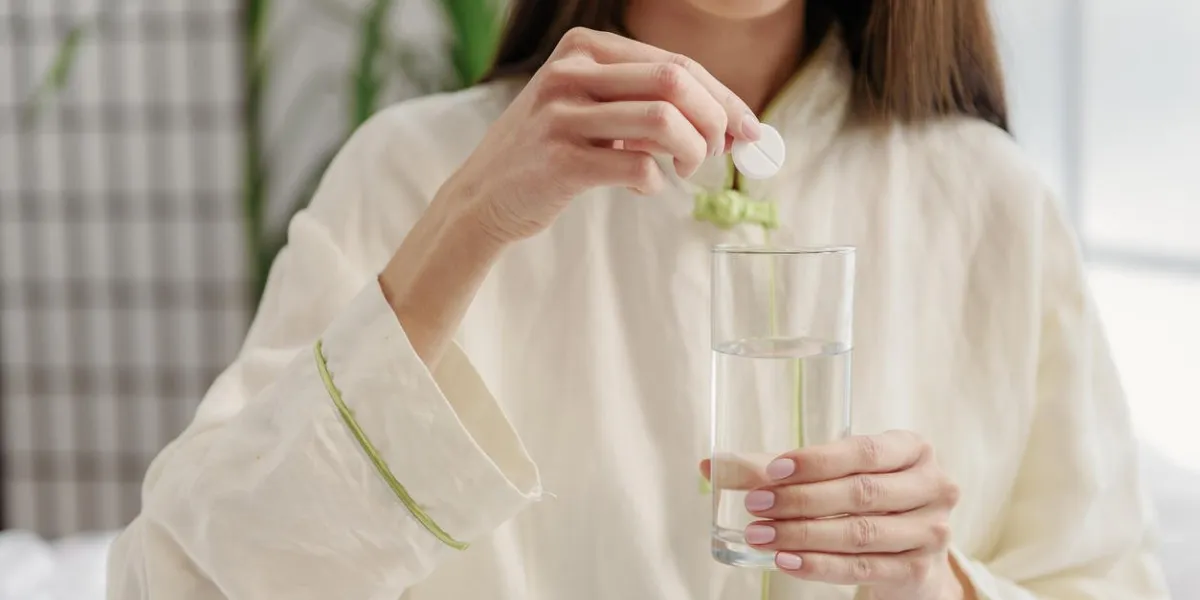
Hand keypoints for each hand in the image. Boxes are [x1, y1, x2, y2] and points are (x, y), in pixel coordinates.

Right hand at [441, 26, 760, 243]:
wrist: (482, 197)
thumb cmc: (548, 152)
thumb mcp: (587, 107)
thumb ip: (644, 103)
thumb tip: (727, 123)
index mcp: (583, 49)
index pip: (675, 63)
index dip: (723, 97)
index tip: (749, 128)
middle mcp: (570, 73)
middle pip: (675, 81)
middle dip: (715, 119)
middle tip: (721, 151)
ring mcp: (561, 115)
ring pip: (662, 119)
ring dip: (692, 150)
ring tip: (686, 168)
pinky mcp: (559, 161)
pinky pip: (636, 165)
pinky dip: (653, 180)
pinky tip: (641, 185)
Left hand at [703, 431, 964, 599]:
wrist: (912, 554)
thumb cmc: (867, 498)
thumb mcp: (833, 475)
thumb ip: (775, 468)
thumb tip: (710, 465)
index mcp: (913, 449)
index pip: (864, 450)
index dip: (817, 460)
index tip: (772, 470)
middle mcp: (933, 486)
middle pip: (860, 493)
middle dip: (800, 500)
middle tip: (754, 504)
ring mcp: (932, 532)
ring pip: (859, 533)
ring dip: (803, 534)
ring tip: (759, 534)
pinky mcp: (920, 572)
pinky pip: (863, 568)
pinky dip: (820, 565)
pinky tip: (785, 561)